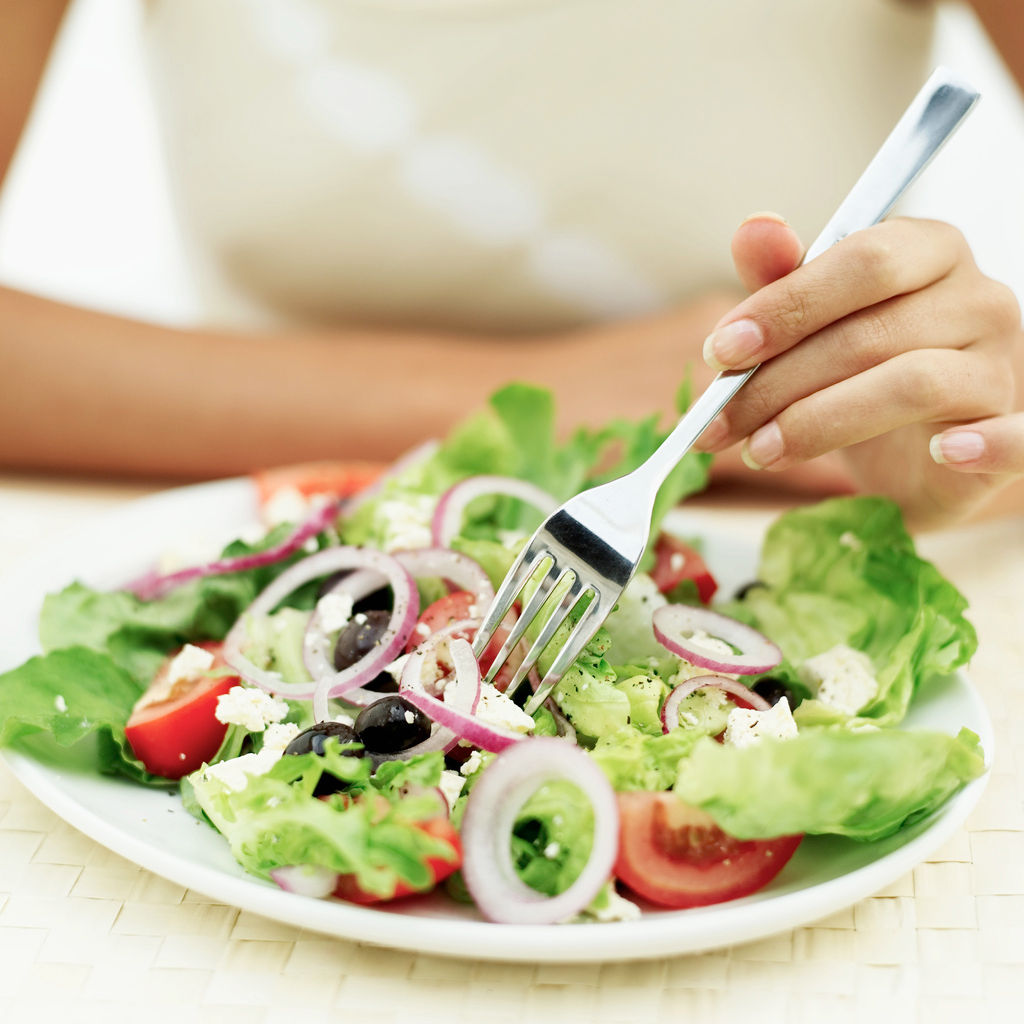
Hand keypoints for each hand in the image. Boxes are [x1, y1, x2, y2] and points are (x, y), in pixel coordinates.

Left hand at [694, 213, 1023, 526]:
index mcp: (926, 251)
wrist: (925, 450)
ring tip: (760, 453)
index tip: (721, 352)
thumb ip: (784, 281)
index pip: (860, 261)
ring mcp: (1002, 361)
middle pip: (871, 330)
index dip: (784, 305)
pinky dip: (982, 445)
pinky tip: (939, 454)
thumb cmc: (865, 374)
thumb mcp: (816, 326)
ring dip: (820, 423)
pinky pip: (1017, 434)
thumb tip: (753, 226)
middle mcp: (975, 296)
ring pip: (912, 384)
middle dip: (779, 380)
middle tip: (719, 421)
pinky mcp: (1017, 425)